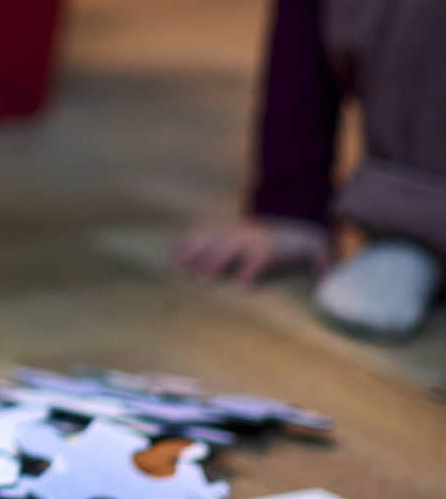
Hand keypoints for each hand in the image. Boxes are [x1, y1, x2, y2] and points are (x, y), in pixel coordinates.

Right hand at [172, 216, 331, 284]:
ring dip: (195, 254)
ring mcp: (233, 234)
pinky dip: (187, 244)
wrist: (290, 215)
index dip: (252, 269)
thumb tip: (326, 275)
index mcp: (270, 245)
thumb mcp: (316, 250)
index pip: (260, 256)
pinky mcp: (223, 233)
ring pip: (212, 242)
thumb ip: (320, 262)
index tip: (244, 284)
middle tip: (201, 278)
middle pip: (230, 250)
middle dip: (216, 263)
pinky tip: (173, 253)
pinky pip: (202, 237)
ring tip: (178, 266)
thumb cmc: (302, 242)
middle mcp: (249, 239)